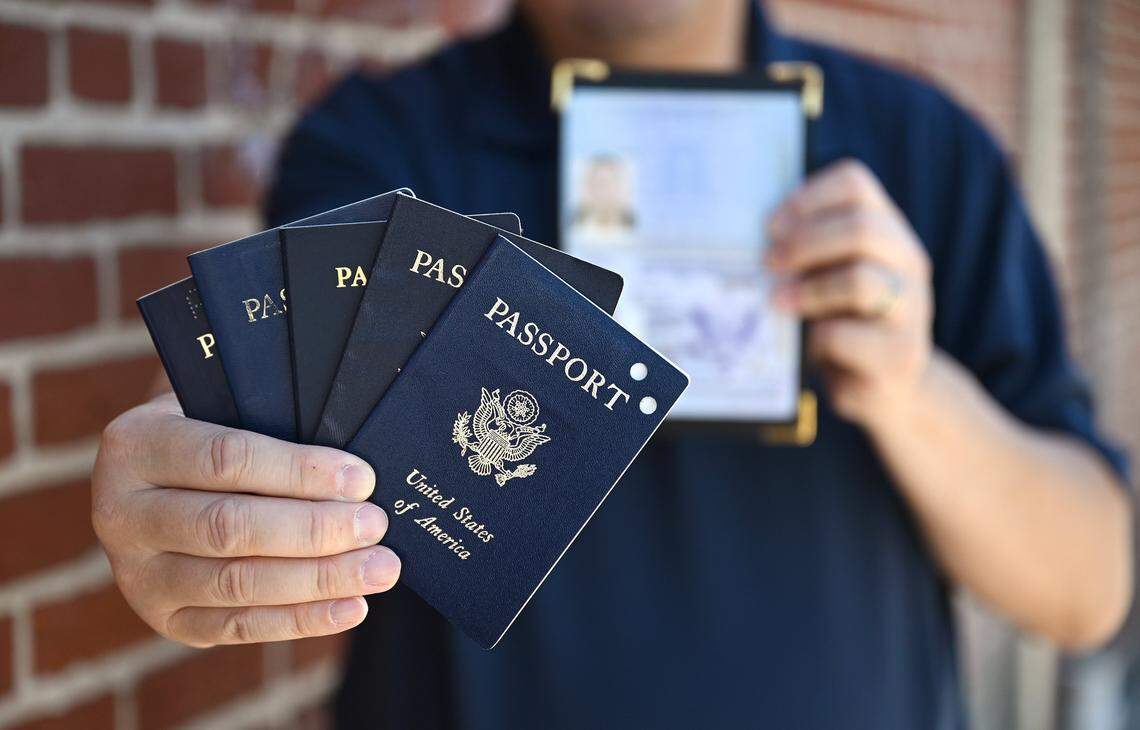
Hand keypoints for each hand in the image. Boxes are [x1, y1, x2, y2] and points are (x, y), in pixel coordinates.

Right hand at [92, 394, 399, 647]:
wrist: (162, 478)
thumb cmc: (216, 429)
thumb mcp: (227, 407)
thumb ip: (276, 425)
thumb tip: (355, 470)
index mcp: (136, 445)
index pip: (226, 459)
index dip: (299, 472)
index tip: (361, 480)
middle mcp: (122, 512)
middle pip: (229, 528)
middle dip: (314, 529)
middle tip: (375, 525)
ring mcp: (137, 573)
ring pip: (236, 584)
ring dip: (318, 580)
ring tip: (379, 569)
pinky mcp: (164, 618)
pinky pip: (238, 626)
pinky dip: (301, 619)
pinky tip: (352, 607)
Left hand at [766, 159, 933, 432]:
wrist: (886, 389)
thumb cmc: (842, 324)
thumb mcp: (826, 280)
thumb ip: (805, 256)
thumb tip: (742, 240)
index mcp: (887, 232)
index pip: (855, 184)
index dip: (807, 196)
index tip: (771, 224)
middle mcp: (907, 262)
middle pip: (862, 228)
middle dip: (804, 242)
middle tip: (768, 262)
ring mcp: (911, 310)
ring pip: (861, 281)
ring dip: (808, 289)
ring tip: (776, 301)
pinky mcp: (898, 356)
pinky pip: (847, 336)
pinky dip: (818, 338)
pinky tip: (806, 345)